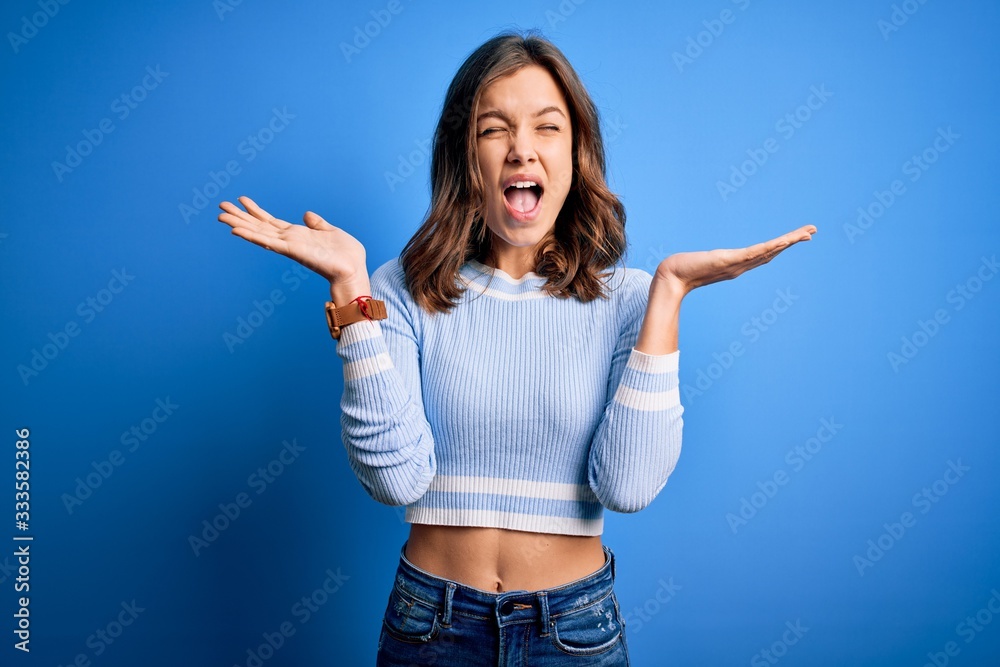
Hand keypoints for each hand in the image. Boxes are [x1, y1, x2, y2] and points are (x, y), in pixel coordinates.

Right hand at [217, 196, 367, 288]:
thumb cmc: (346, 255)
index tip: (241, 200)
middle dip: (240, 216)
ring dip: (239, 224)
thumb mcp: (331, 232)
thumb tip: (306, 214)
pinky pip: (268, 242)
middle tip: (220, 206)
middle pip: (259, 226)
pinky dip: (252, 236)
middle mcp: (289, 240)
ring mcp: (289, 246)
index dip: (256, 211)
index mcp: (297, 235)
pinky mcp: (292, 250)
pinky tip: (237, 230)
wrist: (353, 270)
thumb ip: (317, 224)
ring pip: (258, 233)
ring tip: (221, 216)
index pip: (271, 221)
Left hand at [653, 225, 816, 298]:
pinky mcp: (728, 261)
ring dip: (788, 242)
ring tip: (806, 233)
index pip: (765, 253)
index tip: (798, 238)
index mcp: (737, 265)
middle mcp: (741, 266)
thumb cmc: (683, 269)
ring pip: (768, 251)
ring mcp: (736, 264)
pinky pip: (753, 253)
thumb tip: (709, 258)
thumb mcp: (702, 261)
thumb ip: (709, 260)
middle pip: (773, 252)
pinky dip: (768, 248)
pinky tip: (781, 242)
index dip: (783, 246)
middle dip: (793, 241)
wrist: (671, 277)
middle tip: (812, 231)